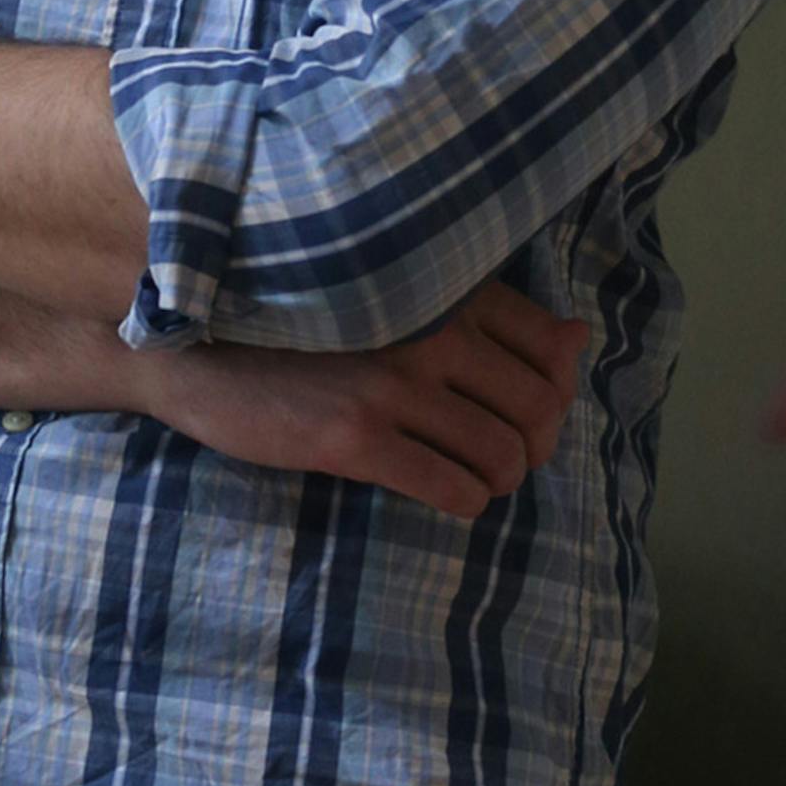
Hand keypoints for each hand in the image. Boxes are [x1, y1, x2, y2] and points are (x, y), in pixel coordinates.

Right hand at [152, 276, 591, 519]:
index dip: (554, 392)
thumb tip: (581, 338)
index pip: (551, 347)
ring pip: (502, 454)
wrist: (203, 343)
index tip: (525, 409)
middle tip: (499, 454)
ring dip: (497, 477)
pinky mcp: (358, 438)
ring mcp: (395, 384)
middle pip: (537, 408)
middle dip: (532, 444)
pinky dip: (463, 500)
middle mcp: (431, 327)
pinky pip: (452, 487)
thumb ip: (487, 314)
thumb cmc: (305, 319)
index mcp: (444, 285)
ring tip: (469, 473)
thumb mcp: (399, 296)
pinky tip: (440, 488)